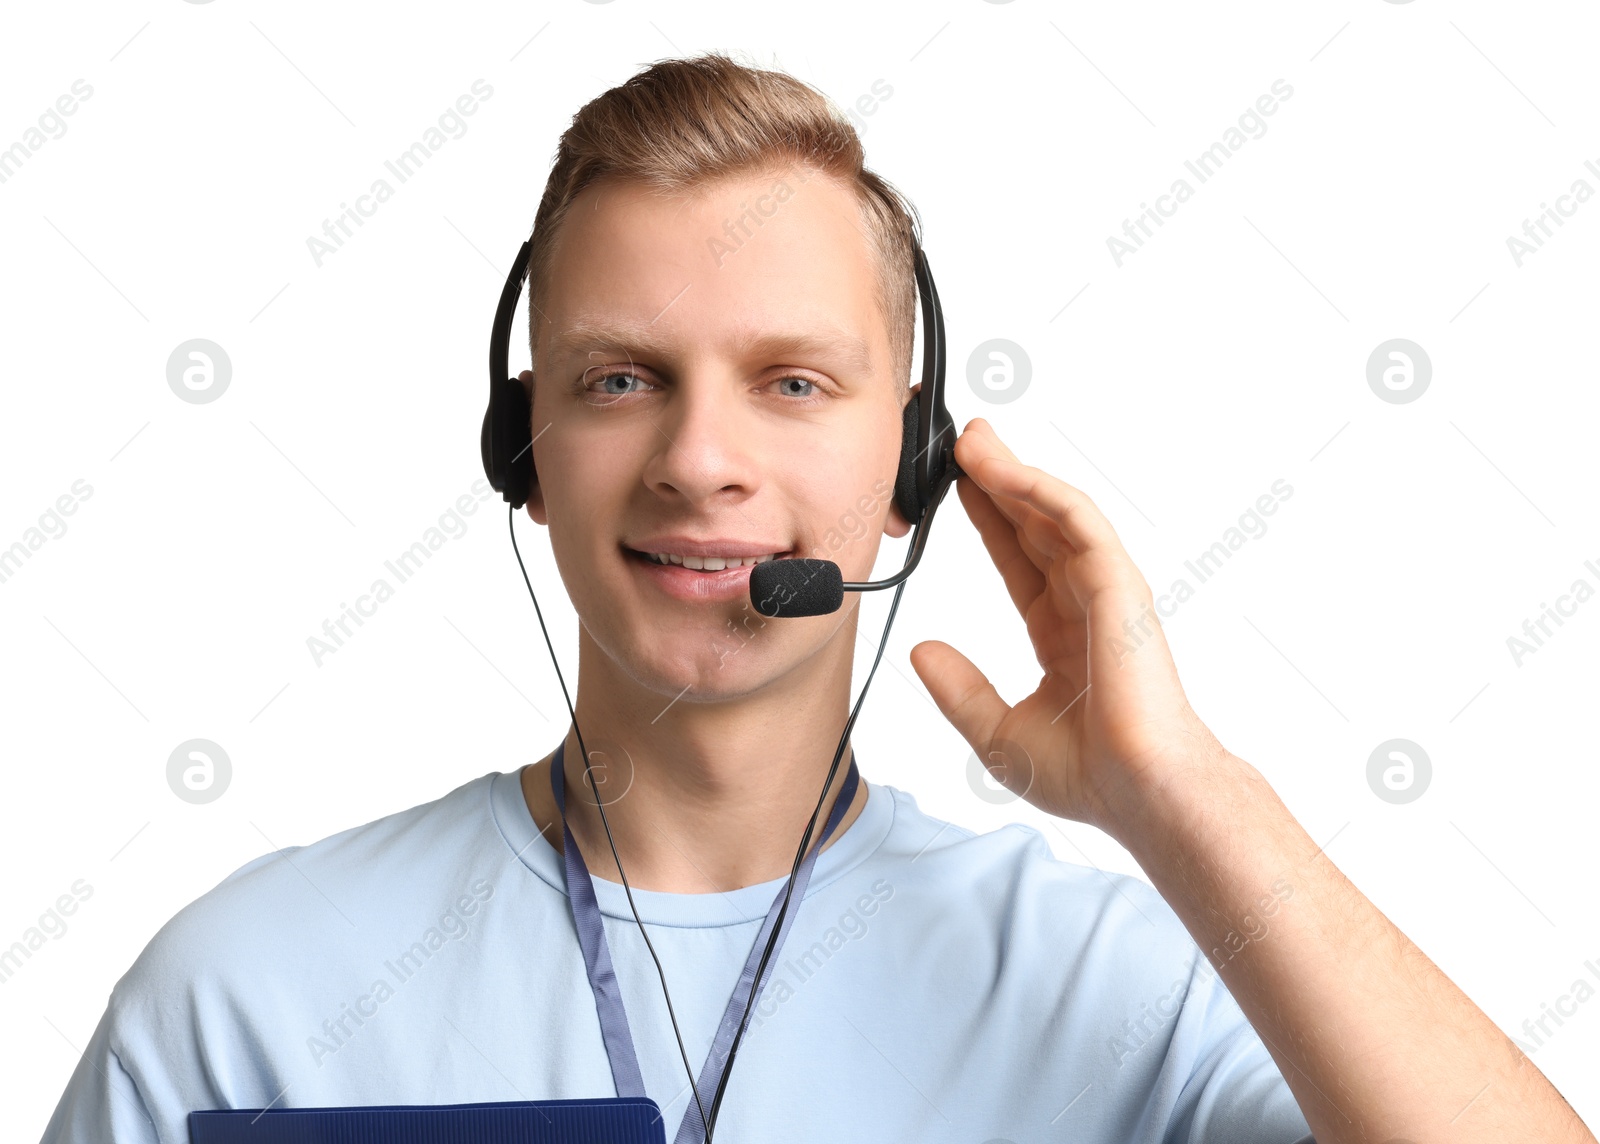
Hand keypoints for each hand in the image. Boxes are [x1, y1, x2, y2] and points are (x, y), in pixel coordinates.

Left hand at [909, 418, 1227, 834]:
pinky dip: (1041, 491)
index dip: (990, 520)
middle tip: (964, 439)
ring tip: (974, 440)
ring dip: (1014, 472)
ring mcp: (1105, 591)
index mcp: (1061, 634)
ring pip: (1055, 513)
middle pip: (1037, 524)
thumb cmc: (1090, 775)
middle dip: (1000, 479)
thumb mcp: (996, 732)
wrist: (1139, 793)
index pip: (1019, 561)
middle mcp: (1084, 605)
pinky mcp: (1119, 585)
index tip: (957, 488)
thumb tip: (921, 652)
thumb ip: (959, 690)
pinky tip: (1005, 471)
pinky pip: (1078, 523)